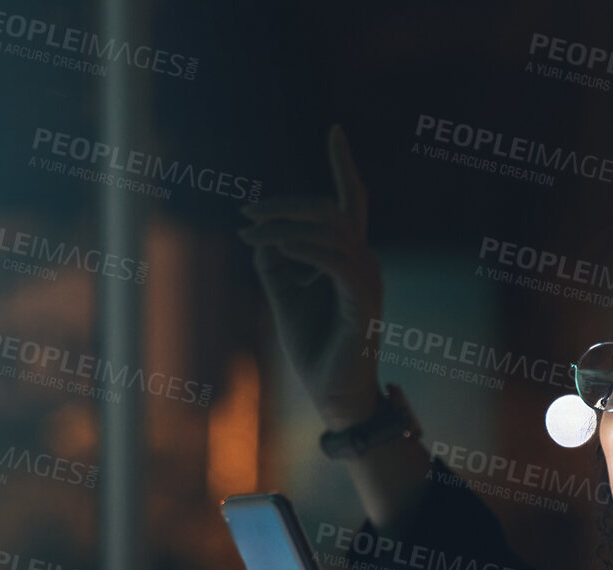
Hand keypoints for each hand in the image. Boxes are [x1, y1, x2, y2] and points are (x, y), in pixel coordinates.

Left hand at [238, 124, 384, 428]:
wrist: (336, 398)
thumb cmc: (315, 350)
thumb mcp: (284, 296)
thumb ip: (275, 262)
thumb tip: (259, 234)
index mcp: (349, 258)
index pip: (350, 202)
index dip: (343, 164)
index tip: (334, 129)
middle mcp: (364, 262)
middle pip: (329, 210)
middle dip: (285, 204)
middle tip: (246, 211)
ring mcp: (366, 282)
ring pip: (329, 230)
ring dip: (284, 226)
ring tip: (250, 231)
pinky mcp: (361, 304)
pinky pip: (335, 262)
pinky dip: (305, 249)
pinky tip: (278, 247)